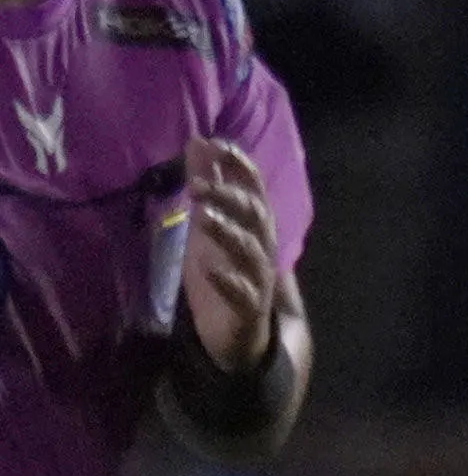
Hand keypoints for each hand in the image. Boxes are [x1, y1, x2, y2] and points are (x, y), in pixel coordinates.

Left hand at [176, 136, 286, 377]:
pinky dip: (228, 281)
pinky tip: (209, 269)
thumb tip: (198, 142)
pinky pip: (243, 294)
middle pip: (257, 217)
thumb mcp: (209, 223)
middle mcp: (262, 248)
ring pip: (252, 252)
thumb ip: (208, 184)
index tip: (216, 145)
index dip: (240, 167)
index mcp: (255, 226)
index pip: (254, 189)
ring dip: (230, 233)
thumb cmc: (223, 270)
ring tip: (203, 218)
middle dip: (231, 198)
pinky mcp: (248, 309)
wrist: (239, 333)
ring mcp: (258, 278)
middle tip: (197, 185)